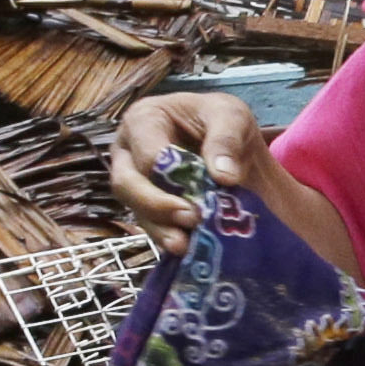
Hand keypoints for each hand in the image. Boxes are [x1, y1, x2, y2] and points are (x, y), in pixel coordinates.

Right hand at [110, 91, 265, 256]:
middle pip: (127, 184)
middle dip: (157, 205)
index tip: (196, 192)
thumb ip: (227, 139)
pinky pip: (153, 228)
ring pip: (137, 211)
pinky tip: (190, 248)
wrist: (237, 148)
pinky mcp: (150, 210)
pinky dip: (170, 239)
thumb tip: (224, 175)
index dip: (166, 175)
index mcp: (144, 120)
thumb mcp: (232, 116)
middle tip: (191, 218)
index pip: (145, 152)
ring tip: (187, 244)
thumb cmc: (224, 122)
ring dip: (162, 230)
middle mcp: (129, 153)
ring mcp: (136, 184)